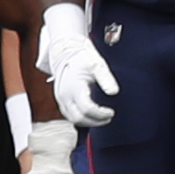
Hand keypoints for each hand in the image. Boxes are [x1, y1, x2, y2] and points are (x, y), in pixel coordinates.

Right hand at [36, 3, 118, 127]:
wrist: (66, 52)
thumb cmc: (82, 58)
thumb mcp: (97, 65)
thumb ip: (106, 79)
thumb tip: (114, 92)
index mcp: (74, 87)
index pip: (87, 108)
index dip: (101, 114)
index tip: (111, 112)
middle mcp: (65, 96)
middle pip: (79, 118)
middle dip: (95, 121)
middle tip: (108, 118)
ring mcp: (61, 99)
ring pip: (73, 119)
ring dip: (88, 121)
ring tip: (102, 118)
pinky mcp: (61, 100)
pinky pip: (69, 115)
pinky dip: (81, 118)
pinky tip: (91, 115)